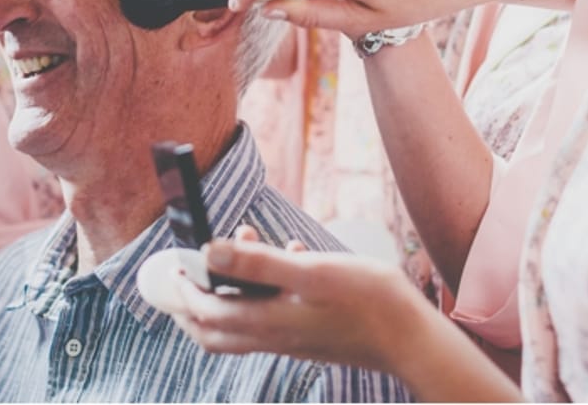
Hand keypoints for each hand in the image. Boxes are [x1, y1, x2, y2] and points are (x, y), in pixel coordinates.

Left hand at [162, 227, 427, 376]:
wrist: (413, 339)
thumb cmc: (369, 301)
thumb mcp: (313, 272)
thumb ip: (260, 263)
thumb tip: (209, 251)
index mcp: (268, 321)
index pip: (206, 313)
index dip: (183, 291)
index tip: (173, 265)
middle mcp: (275, 336)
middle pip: (215, 331)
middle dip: (191, 304)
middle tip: (183, 275)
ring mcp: (294, 339)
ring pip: (243, 323)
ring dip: (231, 291)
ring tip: (243, 248)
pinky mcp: (311, 336)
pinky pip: (272, 317)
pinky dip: (265, 292)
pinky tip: (294, 256)